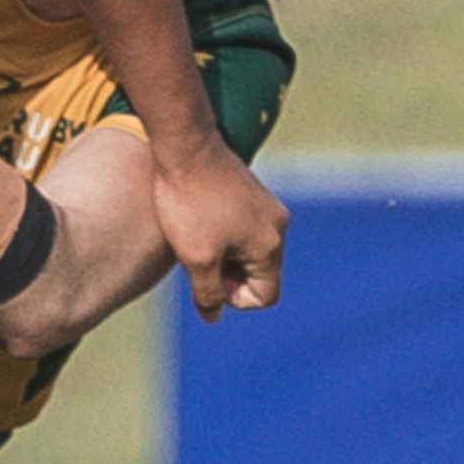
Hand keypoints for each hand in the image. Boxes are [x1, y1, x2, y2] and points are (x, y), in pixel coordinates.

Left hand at [153, 149, 284, 318]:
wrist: (185, 147)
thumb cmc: (189, 204)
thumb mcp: (196, 258)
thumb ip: (208, 294)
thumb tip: (213, 317)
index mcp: (271, 245)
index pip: (265, 296)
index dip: (234, 298)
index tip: (206, 280)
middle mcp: (278, 226)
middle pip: (260, 273)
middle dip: (229, 275)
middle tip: (196, 260)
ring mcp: (268, 206)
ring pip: (250, 249)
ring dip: (225, 254)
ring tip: (195, 240)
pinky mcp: (253, 192)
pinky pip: (244, 228)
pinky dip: (224, 234)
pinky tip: (197, 222)